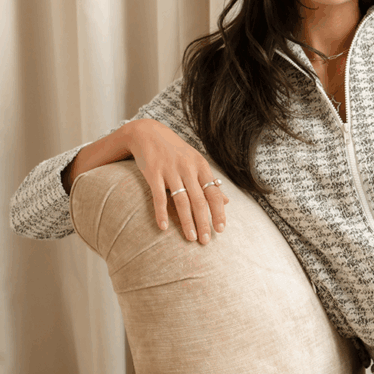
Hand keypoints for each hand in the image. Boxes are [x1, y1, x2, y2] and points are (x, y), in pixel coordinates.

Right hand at [126, 118, 228, 242]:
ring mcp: (170, 171)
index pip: (213, 193)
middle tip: (206, 241)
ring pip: (182, 201)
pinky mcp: (153, 173)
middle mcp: (188, 168)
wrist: (147, 132)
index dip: (218, 212)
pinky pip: (158, 196)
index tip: (221, 229)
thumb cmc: (175, 151)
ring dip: (187, 221)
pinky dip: (161, 213)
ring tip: (191, 238)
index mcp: (201, 166)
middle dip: (204, 222)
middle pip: (199, 200)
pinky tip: (163, 227)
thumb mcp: (195, 162)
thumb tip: (226, 201)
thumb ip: (209, 182)